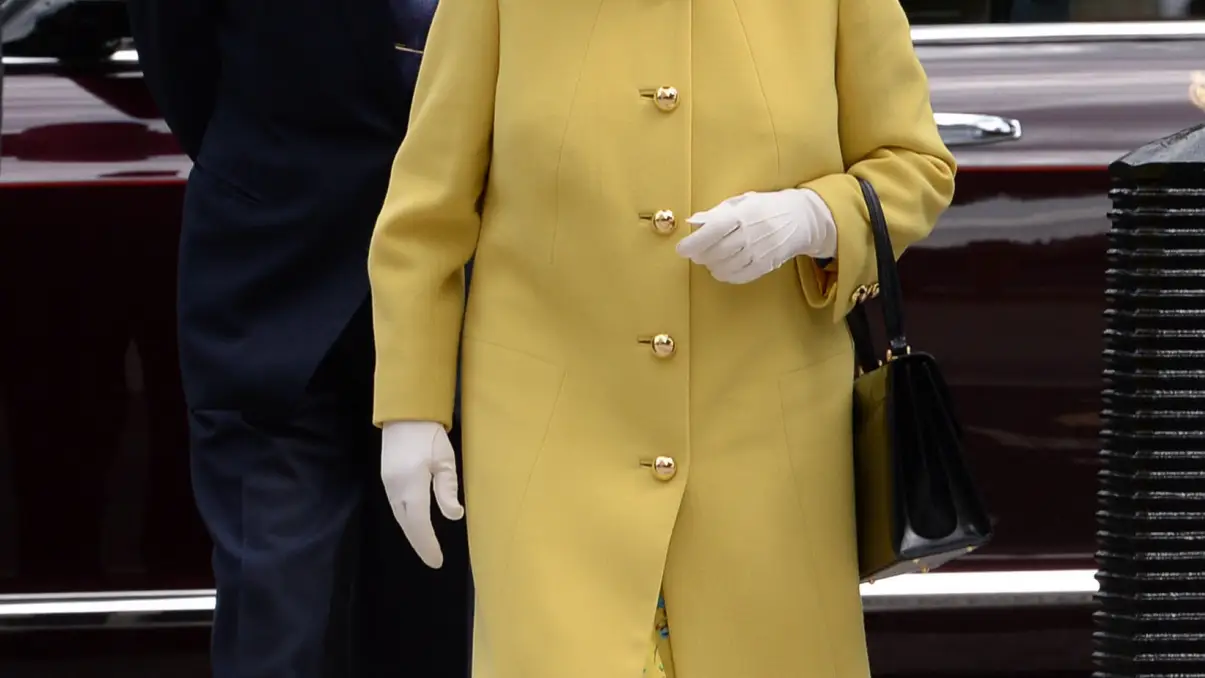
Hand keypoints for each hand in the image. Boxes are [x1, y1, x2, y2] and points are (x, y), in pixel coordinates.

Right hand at [381, 420, 463, 568]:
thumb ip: (447, 489)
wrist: (404, 415)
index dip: (427, 545)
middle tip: (433, 559)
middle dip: (419, 544)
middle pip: (407, 525)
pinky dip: (407, 520)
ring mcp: (388, 484)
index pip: (419, 524)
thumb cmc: (429, 435)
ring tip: (426, 546)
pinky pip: (396, 507)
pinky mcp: (387, 479)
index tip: (437, 561)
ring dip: (412, 533)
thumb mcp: (444, 460)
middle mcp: (395, 489)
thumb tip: (454, 515)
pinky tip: (415, 525)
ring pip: (400, 517)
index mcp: (411, 486)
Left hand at [676, 188, 836, 283]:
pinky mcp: (767, 264)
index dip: (694, 242)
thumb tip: (693, 222)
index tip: (682, 249)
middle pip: (717, 251)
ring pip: (727, 266)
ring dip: (712, 266)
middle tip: (696, 254)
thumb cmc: (766, 207)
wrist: (801, 218)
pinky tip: (723, 270)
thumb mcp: (742, 202)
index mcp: (743, 213)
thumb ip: (717, 212)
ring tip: (710, 261)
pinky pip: (741, 276)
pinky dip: (727, 275)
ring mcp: (760, 250)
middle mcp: (751, 233)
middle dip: (701, 256)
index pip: (713, 229)